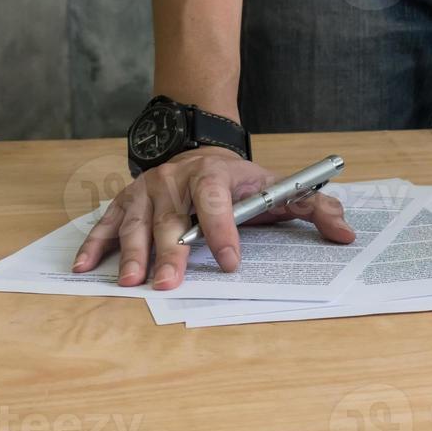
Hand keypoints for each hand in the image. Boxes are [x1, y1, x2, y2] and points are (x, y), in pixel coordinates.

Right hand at [70, 147, 354, 289]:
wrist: (201, 146)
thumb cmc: (245, 181)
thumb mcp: (282, 188)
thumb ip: (315, 209)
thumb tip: (346, 234)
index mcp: (219, 176)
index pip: (219, 201)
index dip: (225, 230)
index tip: (232, 261)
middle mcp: (179, 181)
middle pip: (173, 219)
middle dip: (171, 252)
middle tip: (168, 284)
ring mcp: (150, 190)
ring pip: (138, 223)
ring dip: (132, 254)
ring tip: (130, 282)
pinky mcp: (127, 199)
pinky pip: (108, 222)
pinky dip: (95, 244)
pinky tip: (85, 268)